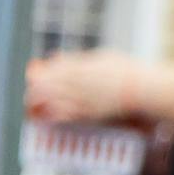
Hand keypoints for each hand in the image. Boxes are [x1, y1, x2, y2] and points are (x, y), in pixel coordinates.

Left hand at [24, 48, 143, 123]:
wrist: (142, 89)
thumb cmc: (125, 71)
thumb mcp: (102, 57)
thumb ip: (78, 59)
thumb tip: (56, 58)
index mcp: (81, 67)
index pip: (50, 69)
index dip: (38, 72)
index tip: (32, 72)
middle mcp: (77, 83)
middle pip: (44, 86)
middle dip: (33, 89)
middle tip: (30, 92)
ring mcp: (80, 99)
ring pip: (47, 101)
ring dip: (36, 104)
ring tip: (31, 106)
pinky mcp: (85, 114)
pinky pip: (60, 116)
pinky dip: (48, 115)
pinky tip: (42, 117)